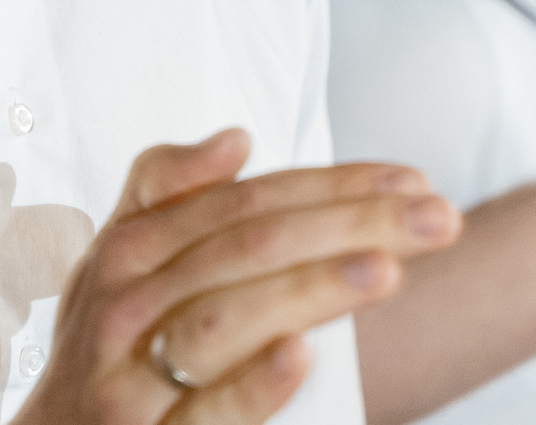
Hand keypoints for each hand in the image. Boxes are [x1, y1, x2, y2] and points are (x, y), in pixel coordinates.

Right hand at [15, 129, 460, 424]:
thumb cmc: (98, 346)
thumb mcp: (115, 259)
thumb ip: (165, 190)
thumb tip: (235, 138)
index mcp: (130, 247)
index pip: (245, 201)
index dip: (331, 185)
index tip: (411, 180)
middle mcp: (126, 302)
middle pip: (247, 247)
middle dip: (349, 224)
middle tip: (437, 218)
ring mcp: (130, 376)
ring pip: (226, 318)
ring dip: (308, 289)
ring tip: (387, 269)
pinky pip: (202, 409)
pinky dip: (251, 382)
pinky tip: (302, 357)